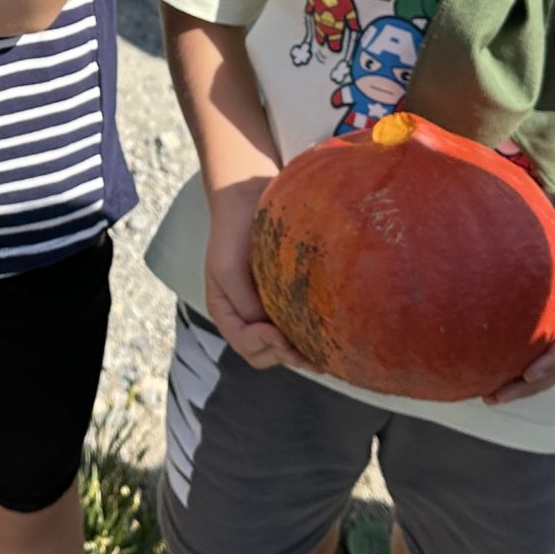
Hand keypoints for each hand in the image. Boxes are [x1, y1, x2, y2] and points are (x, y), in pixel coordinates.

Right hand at [202, 177, 305, 370]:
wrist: (248, 198)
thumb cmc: (234, 231)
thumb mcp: (228, 269)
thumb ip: (244, 304)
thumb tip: (273, 331)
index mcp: (226, 311)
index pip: (244, 343)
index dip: (264, 344)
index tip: (282, 334)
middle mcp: (246, 315)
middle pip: (263, 354)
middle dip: (285, 356)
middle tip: (311, 352)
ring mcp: (266, 307)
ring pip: (281, 346)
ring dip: (299, 351)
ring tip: (324, 353)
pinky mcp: (286, 297)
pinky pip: (296, 326)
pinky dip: (309, 336)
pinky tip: (328, 336)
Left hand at [486, 206, 554, 403]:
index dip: (554, 362)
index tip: (528, 374)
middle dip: (530, 386)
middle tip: (495, 397)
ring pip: (547, 369)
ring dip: (521, 386)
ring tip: (487, 397)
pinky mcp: (554, 330)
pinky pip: (537, 356)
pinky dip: (517, 370)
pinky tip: (486, 375)